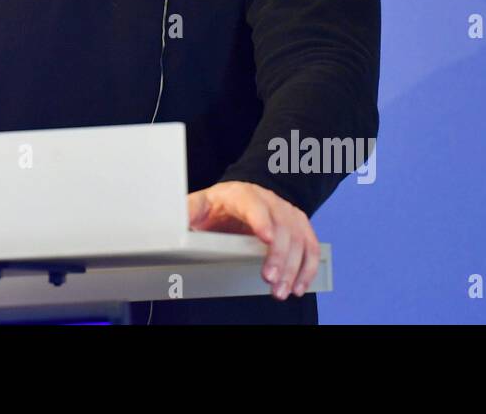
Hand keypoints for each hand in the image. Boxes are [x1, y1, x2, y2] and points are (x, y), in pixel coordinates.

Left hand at [187, 181, 319, 299]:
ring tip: (282, 290)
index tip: (266, 238)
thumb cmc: (217, 206)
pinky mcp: (299, 225)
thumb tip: (175, 223)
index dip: (261, 221)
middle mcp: (269, 200)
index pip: (254, 205)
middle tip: (270, 280)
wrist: (237, 200)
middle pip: (281, 226)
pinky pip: (310, 246)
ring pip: (298, 238)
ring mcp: (287, 212)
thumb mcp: (199, 206)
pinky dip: (308, 268)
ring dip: (294, 267)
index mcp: (241, 195)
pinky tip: (299, 286)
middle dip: (278, 256)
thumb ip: (188, 213)